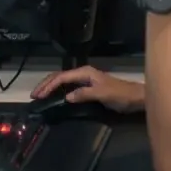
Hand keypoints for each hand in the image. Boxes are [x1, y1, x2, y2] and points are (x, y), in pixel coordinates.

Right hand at [30, 66, 144, 113]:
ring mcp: (85, 79)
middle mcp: (83, 73)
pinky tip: (53, 96)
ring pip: (62, 80)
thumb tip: (67, 97)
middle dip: (46, 84)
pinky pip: (68, 86)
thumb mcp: (102, 94)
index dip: (49, 86)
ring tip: (39, 95)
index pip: (62, 77)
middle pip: (59, 76)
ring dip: (50, 86)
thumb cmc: (120, 95)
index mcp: (85, 72)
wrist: (135, 97)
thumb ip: (84, 94)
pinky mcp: (87, 86)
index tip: (39, 95)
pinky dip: (58, 90)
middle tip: (34, 95)